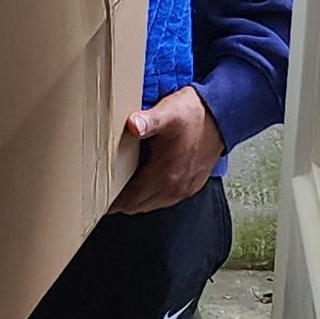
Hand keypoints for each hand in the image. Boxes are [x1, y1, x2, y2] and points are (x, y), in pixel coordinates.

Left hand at [110, 86, 224, 215]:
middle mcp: (175, 187)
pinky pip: (165, 198)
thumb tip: (133, 124)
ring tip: (119, 189)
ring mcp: (184, 188)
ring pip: (151, 204)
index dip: (111, 201)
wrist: (224, 116)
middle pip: (138, 205)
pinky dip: (151, 196)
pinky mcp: (191, 184)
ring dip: (136, 199)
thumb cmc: (194, 114)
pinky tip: (144, 182)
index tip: (95, 198)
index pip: (130, 199)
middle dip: (120, 202)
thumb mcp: (168, 112)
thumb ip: (148, 120)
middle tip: (102, 192)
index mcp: (165, 175)